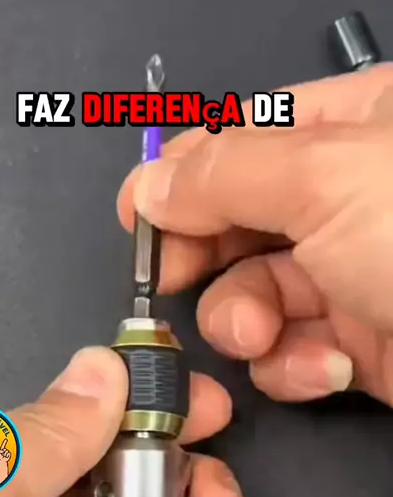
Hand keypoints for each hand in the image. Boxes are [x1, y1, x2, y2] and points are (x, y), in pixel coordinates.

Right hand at [118, 64, 392, 404]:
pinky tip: (324, 367)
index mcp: (353, 129)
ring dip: (243, 320)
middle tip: (171, 281)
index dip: (183, 173)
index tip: (137, 215)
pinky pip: (293, 351)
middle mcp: (351, 200)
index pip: (244, 137)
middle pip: (239, 221)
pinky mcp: (360, 345)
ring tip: (258, 334)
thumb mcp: (324, 178)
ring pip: (255, 294)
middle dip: (205, 256)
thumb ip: (224, 174)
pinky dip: (292, 366)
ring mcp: (354, 275)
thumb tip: (152, 183)